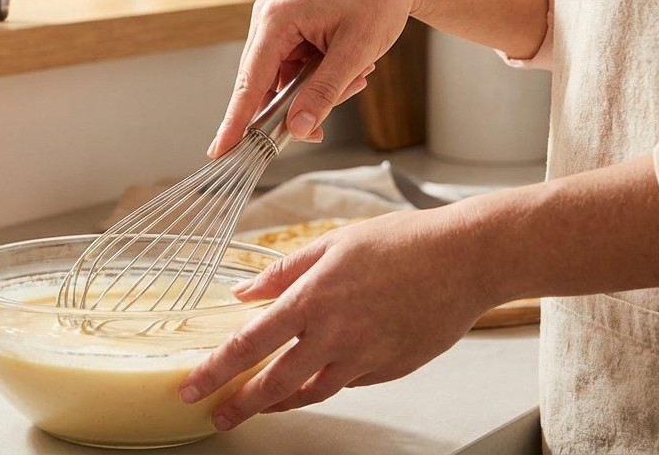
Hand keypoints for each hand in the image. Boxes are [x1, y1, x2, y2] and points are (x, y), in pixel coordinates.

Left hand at [178, 208, 497, 429]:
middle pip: (275, 384)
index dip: (216, 370)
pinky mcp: (390, 370)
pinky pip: (349, 383)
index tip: (193, 386)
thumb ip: (283, 272)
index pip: (249, 344)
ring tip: (261, 405)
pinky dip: (327, 382)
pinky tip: (318, 374)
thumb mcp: (333, 243)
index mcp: (312, 299)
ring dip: (281, 402)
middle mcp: (334, 336)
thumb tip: (243, 291)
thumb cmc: (402, 242)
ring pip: (311, 393)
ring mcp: (365, 358)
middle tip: (219, 416)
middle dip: (241, 405)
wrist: (465, 260)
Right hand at [208, 0, 423, 157]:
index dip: (235, 121)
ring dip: (318, 90)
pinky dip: (320, 78)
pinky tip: (349, 69)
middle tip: (330, 115)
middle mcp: (268, 19)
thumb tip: (298, 129)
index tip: (220, 151)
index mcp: (276, 18)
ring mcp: (276, 23)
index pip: (249, 82)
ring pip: (284, 81)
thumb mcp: (356, 52)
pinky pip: (294, 69)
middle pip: (266, 85)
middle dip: (300, 105)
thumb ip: (324, 93)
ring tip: (356, 76)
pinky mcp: (288, 28)